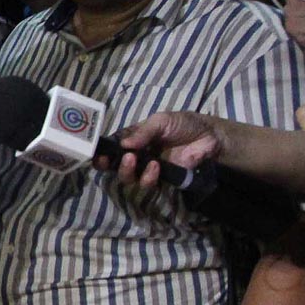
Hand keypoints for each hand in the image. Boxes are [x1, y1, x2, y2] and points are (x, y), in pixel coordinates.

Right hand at [103, 111, 225, 189]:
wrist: (209, 137)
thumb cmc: (183, 124)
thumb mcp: (161, 121)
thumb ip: (143, 132)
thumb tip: (123, 144)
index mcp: (134, 138)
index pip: (112, 145)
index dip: (102, 151)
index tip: (95, 153)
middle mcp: (137, 155)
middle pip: (114, 165)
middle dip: (107, 165)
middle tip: (106, 161)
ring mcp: (148, 168)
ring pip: (128, 177)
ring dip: (127, 171)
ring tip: (133, 160)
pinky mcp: (162, 180)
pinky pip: (148, 183)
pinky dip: (148, 176)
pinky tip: (155, 167)